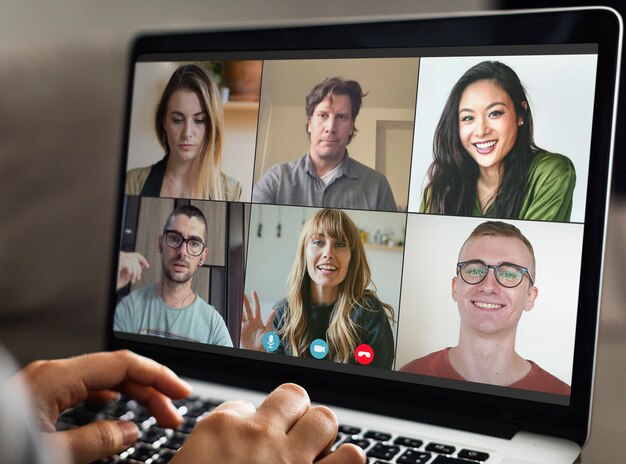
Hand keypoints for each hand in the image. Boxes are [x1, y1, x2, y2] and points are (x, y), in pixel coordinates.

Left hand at [17, 350, 191, 462]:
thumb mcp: (49, 454)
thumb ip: (95, 442)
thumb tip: (129, 431)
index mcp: (57, 377)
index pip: (123, 364)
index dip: (158, 376)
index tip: (181, 391)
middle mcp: (54, 373)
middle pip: (117, 370)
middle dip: (150, 389)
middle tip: (173, 414)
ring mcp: (46, 383)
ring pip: (103, 379)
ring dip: (132, 395)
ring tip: (153, 414)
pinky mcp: (40, 396)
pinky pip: (86, 389)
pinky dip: (110, 398)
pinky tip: (116, 410)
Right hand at [117, 251, 149, 289]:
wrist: (112, 285)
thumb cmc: (118, 280)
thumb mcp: (130, 273)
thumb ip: (136, 267)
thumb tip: (144, 264)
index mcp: (123, 256)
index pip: (135, 255)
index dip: (143, 260)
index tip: (147, 266)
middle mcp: (120, 255)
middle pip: (135, 258)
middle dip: (139, 269)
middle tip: (138, 278)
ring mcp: (118, 258)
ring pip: (133, 262)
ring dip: (135, 273)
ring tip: (133, 280)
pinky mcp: (117, 262)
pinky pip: (129, 264)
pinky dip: (130, 272)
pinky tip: (128, 276)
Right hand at [172, 383, 364, 463]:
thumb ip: (210, 454)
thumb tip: (229, 450)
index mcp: (220, 429)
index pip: (244, 406)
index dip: (248, 426)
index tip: (246, 446)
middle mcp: (259, 435)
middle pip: (292, 397)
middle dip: (293, 415)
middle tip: (287, 439)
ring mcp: (290, 459)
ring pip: (325, 418)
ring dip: (322, 435)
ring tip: (313, 452)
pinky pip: (350, 457)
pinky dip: (346, 461)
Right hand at [240, 291, 275, 350]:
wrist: (256, 352)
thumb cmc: (263, 344)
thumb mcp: (268, 332)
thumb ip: (270, 321)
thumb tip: (274, 311)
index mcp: (258, 321)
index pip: (256, 307)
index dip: (255, 299)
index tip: (253, 292)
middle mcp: (251, 322)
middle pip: (247, 309)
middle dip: (245, 302)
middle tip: (242, 294)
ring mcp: (245, 326)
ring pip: (242, 314)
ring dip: (239, 307)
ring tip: (237, 300)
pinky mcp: (240, 330)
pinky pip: (237, 322)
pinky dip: (235, 316)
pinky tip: (234, 311)